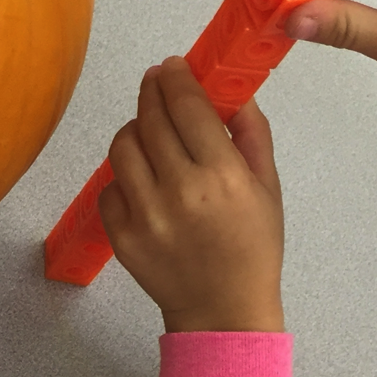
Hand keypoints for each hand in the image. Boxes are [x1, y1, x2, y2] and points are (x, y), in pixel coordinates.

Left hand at [98, 59, 283, 332]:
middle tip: (156, 84)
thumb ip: (251, 135)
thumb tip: (234, 91)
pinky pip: (109, 187)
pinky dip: (122, 176)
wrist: (222, 310)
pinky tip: (142, 178)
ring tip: (148, 131)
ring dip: (133, 129)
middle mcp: (179, 191)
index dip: (175, 78)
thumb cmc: (252, 249)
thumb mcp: (267, 189)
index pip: (187, 107)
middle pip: (150, 120)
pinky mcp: (120, 236)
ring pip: (122, 148)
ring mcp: (144, 215)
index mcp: (221, 176)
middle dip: (151, 94)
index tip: (171, 66)